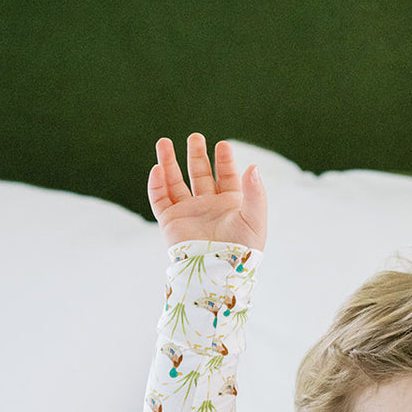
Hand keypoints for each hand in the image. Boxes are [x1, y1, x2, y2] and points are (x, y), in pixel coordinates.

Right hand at [147, 134, 267, 250]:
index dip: (224, 161)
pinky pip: (160, 199)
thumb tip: (253, 167)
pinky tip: (158, 169)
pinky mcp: (171, 222)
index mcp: (230, 206)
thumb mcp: (254, 220)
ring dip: (169, 163)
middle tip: (195, 137)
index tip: (222, 145)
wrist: (218, 273)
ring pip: (175, 183)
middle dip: (196, 155)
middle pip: (199, 175)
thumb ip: (255, 193)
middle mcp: (208, 207)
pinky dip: (156, 184)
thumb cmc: (241, 251)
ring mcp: (188, 213)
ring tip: (164, 142)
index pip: (226, 177)